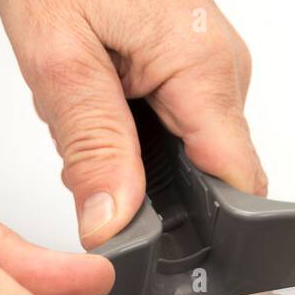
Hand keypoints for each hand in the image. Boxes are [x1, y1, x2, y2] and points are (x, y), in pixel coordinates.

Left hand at [0, 0, 263, 248]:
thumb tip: (112, 223)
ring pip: (190, 152)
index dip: (199, 227)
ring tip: (91, 106)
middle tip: (91, 151)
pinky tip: (104, 95)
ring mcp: (214, 64)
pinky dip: (138, 126)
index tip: (153, 237)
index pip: (236, 187)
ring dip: (138, 154)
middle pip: (210, 176)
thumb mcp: (59, 57)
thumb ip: (92, 148)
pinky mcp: (196, 60)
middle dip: (150, 186)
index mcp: (204, 69)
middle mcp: (224, 69)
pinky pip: (180, 122)